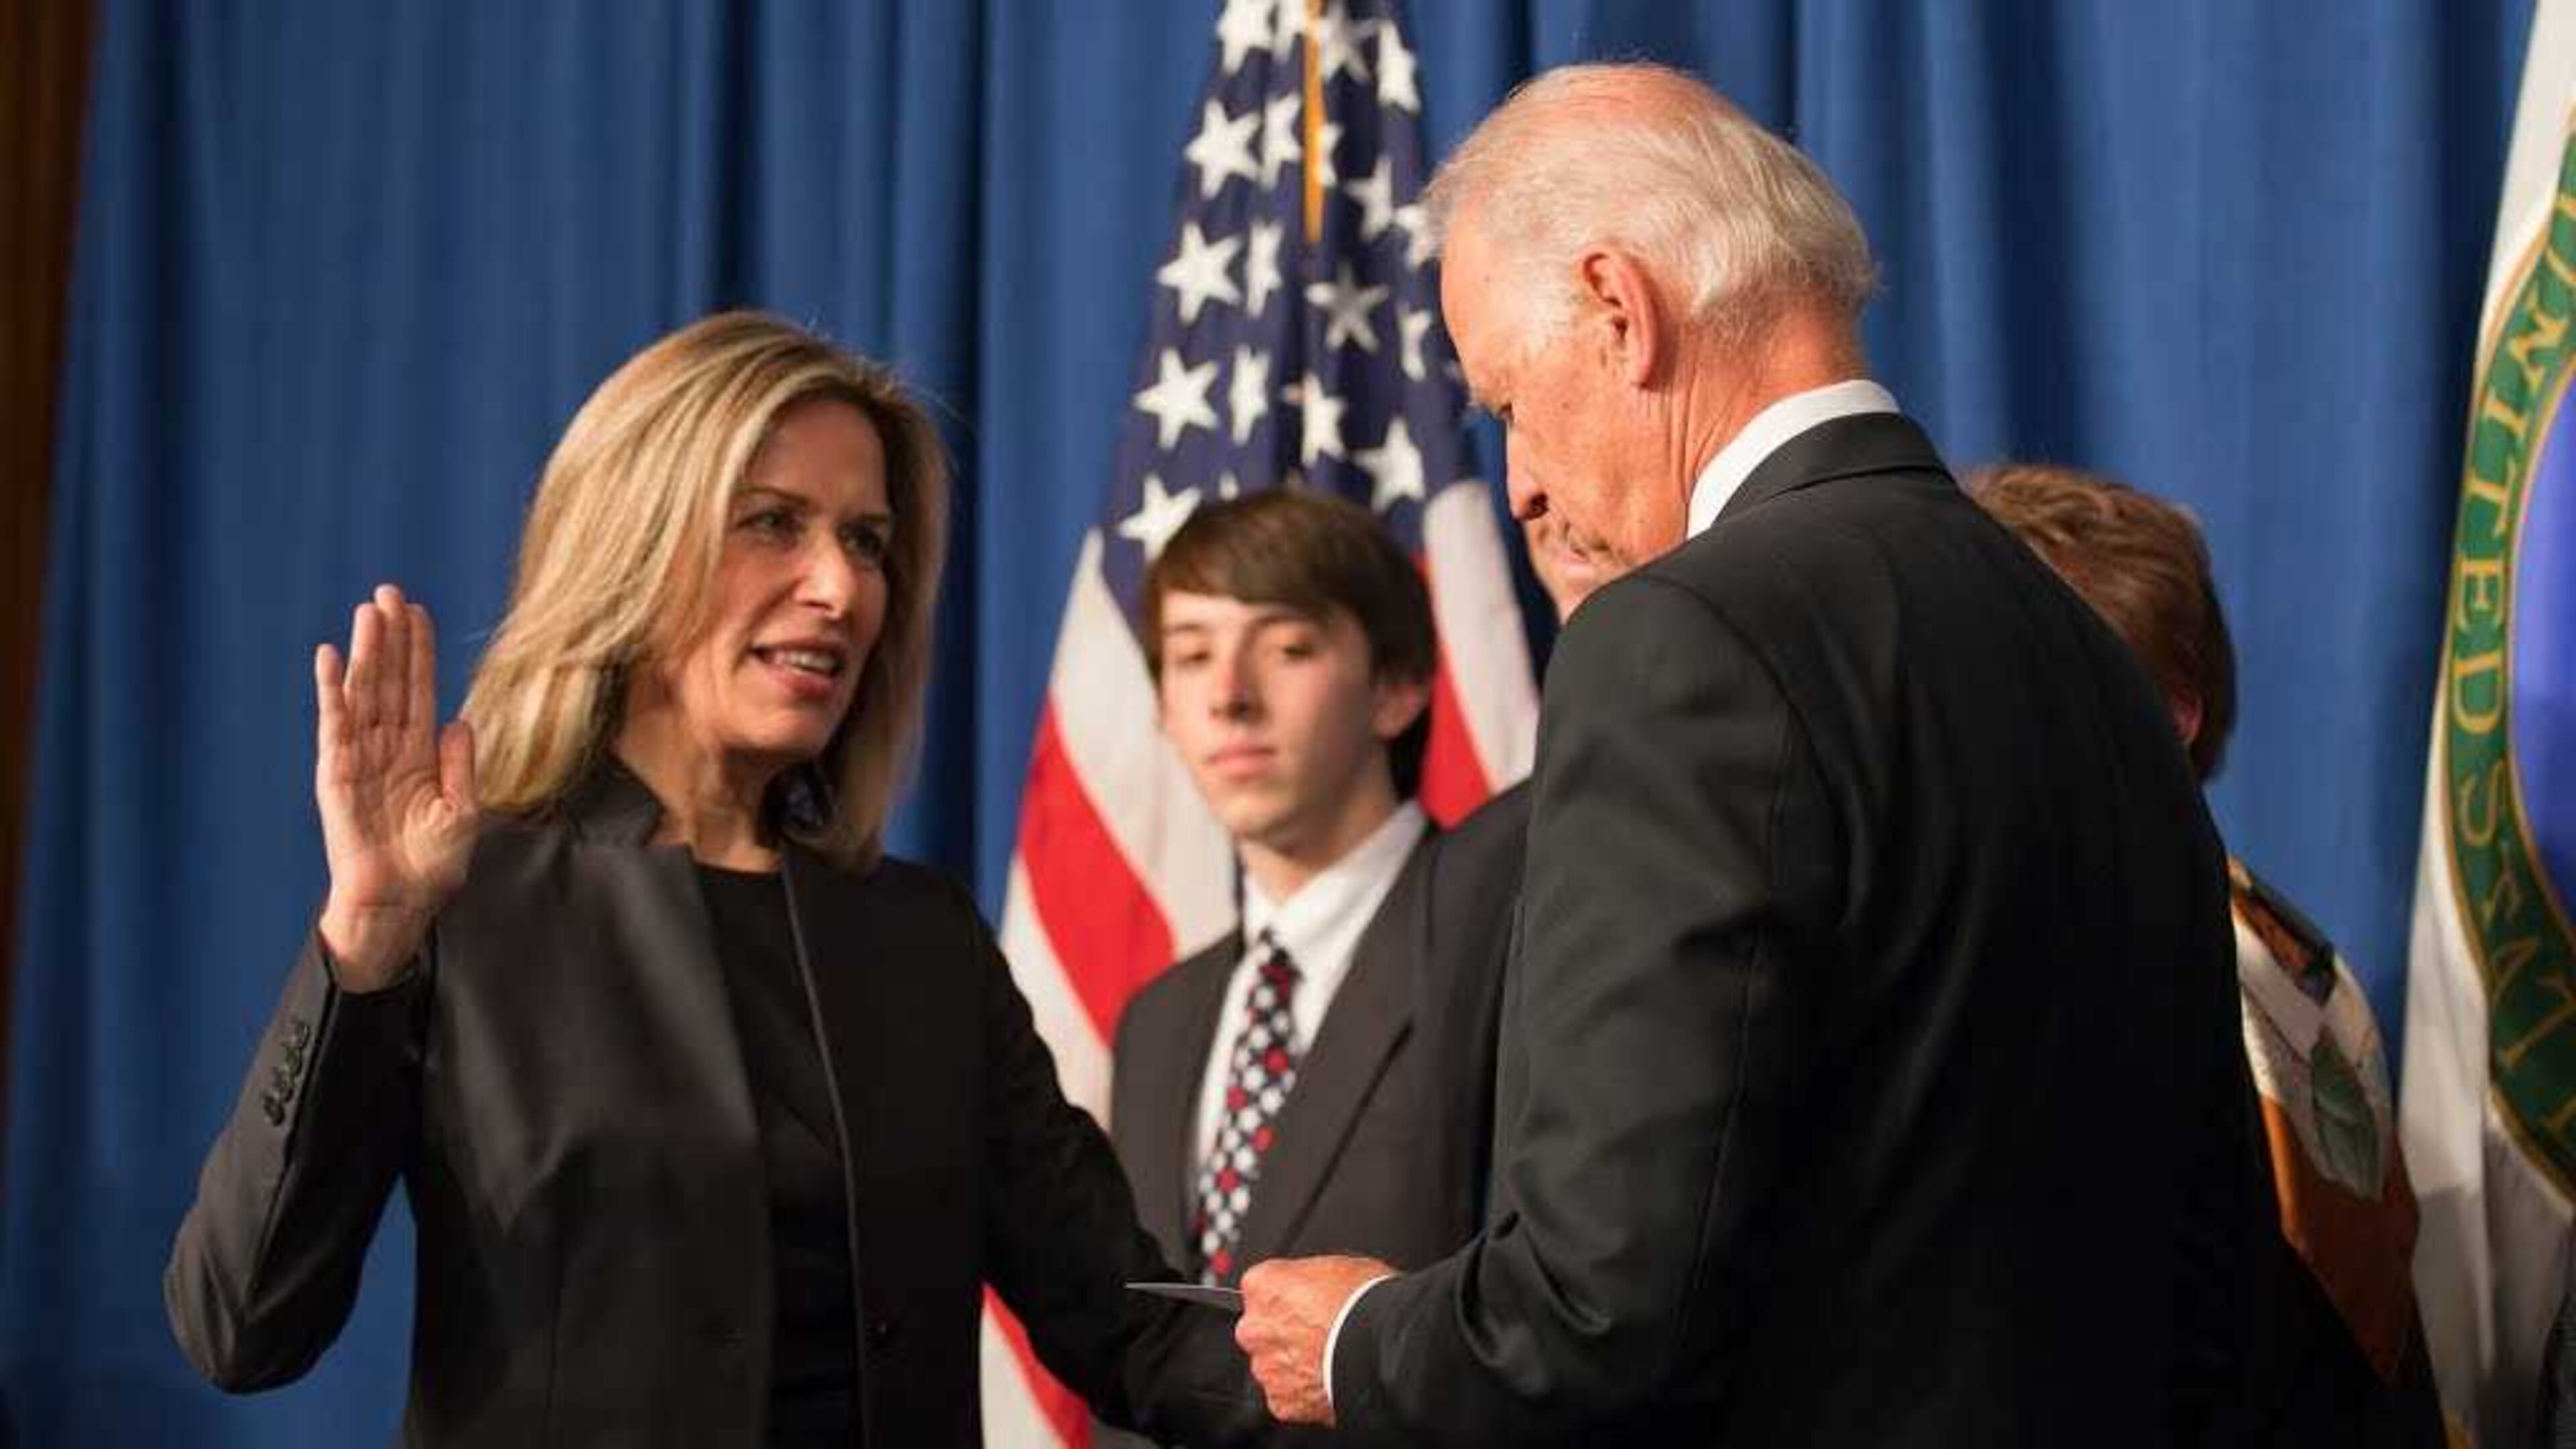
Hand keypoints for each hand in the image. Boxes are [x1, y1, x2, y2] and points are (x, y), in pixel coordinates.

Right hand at [314, 584, 478, 989]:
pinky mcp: (337, 774)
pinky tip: (328, 658)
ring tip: (368, 611)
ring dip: (365, 652)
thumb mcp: (463, 811)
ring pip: (364, 693)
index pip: (418, 690)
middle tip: (390, 591)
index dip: (419, 652)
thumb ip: (459, 765)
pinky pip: (334, 725)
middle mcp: (387, 748)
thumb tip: (458, 719)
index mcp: (418, 754)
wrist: (401, 903)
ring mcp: (359, 758)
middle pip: (389, 680)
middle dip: (390, 637)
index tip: (419, 612)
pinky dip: (331, 691)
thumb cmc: (432, 865)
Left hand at [1235, 1254, 1393, 1426]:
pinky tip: (1329, 1380)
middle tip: (1320, 1332)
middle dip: (1285, 1333)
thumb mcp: (1337, 1266)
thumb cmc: (1365, 1303)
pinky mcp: (1281, 1401)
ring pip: (1273, 1365)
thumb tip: (1313, 1286)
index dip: (1290, 1296)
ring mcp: (1265, 1367)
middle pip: (1262, 1329)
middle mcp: (1254, 1327)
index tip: (1307, 1302)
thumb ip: (1307, 1279)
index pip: (1264, 1288)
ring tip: (1329, 1359)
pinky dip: (1304, 1392)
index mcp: (1262, 1285)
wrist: (1382, 1349)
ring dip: (1293, 1363)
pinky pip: (1288, 1396)